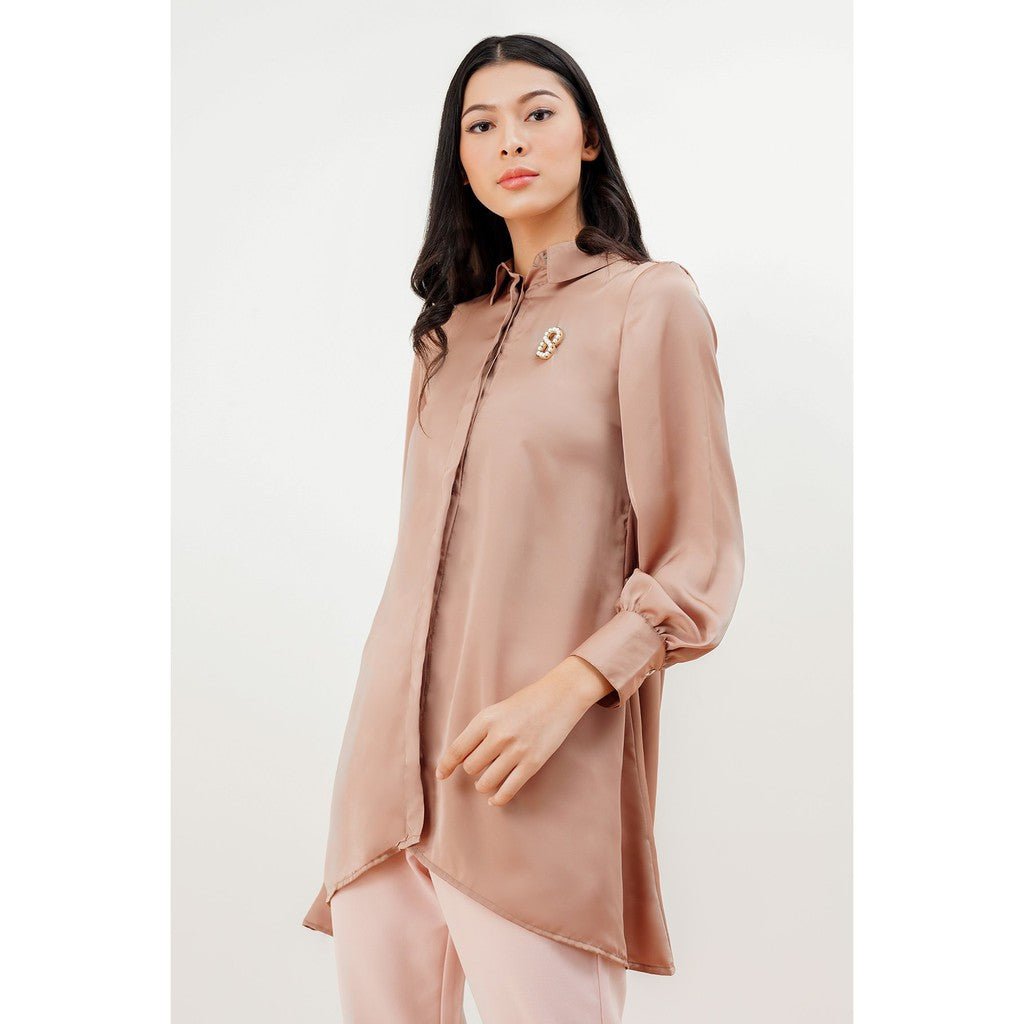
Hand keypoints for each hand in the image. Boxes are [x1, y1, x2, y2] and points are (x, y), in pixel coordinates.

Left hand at [434, 656, 613, 806]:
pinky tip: (495, 798)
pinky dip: (498, 799)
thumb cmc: (527, 702)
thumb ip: (480, 731)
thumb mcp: (497, 710)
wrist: (560, 697)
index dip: (446, 765)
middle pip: (471, 767)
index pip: (457, 749)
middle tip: (482, 765)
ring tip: (487, 781)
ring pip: (486, 782)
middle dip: (474, 769)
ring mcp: (516, 751)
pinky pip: (508, 790)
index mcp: (486, 719)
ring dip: (483, 785)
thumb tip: (463, 758)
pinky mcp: (532, 763)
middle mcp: (498, 735)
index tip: (441, 775)